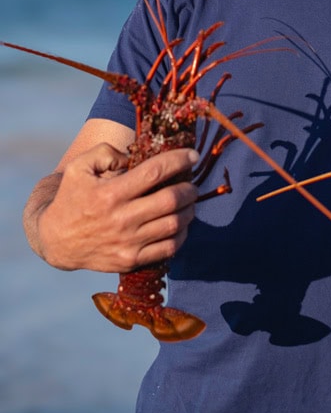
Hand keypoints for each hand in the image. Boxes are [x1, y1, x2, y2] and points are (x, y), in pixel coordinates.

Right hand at [35, 144, 199, 272]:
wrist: (56, 240)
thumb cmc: (71, 198)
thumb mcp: (79, 167)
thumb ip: (106, 152)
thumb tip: (134, 156)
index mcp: (110, 193)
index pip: (154, 172)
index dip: (178, 160)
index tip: (192, 155)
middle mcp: (121, 219)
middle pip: (171, 200)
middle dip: (189, 188)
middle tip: (191, 182)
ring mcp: (128, 242)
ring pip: (174, 225)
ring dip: (189, 210)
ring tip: (188, 201)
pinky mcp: (131, 260)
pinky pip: (168, 249)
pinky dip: (181, 234)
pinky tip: (180, 223)